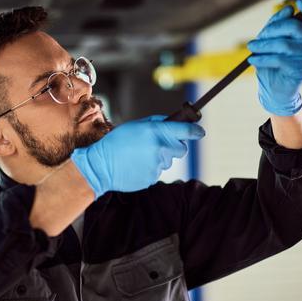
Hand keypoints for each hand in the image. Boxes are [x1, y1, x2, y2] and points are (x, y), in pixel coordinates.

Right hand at [71, 115, 204, 198]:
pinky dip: (150, 168)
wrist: (101, 166)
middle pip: (181, 149)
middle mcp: (160, 148)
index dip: (195, 131)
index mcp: (156, 132)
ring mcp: (157, 165)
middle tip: (158, 144)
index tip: (200, 132)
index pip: (185, 131)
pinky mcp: (152, 178)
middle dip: (174, 146)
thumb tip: (171, 123)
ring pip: (168, 161)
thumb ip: (156, 123)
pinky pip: (158, 171)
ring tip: (140, 156)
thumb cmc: (116, 142)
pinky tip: (136, 165)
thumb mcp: (135, 125)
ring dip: (160, 158)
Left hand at [247, 0, 301, 115]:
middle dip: (272, 29)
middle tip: (256, 38)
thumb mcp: (271, 38)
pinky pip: (278, 60)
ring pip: (283, 44)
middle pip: (295, 26)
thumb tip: (288, 9)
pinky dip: (262, 58)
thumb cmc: (272, 60)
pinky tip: (252, 60)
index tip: (298, 2)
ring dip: (263, 46)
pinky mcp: (299, 70)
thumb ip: (276, 23)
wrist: (273, 88)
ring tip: (252, 49)